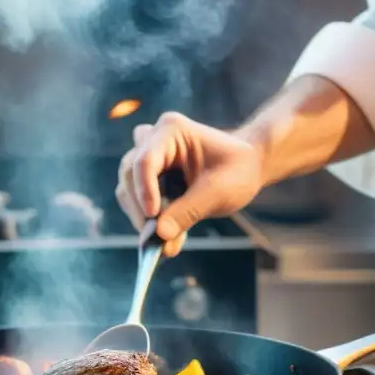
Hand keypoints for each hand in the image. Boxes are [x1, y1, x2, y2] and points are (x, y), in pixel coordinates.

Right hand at [116, 112, 263, 256]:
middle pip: (130, 174)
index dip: (144, 190)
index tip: (153, 217)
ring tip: (168, 243)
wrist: (246, 168)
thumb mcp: (219, 191)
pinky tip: (169, 237)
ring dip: (142, 217)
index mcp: (171, 130)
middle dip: (141, 208)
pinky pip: (136, 200)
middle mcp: (153, 140)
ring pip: (127, 189)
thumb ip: (188, 211)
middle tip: (157, 238)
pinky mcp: (149, 178)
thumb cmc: (237, 170)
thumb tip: (159, 235)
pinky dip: (148, 221)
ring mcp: (148, 158)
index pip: (145, 160)